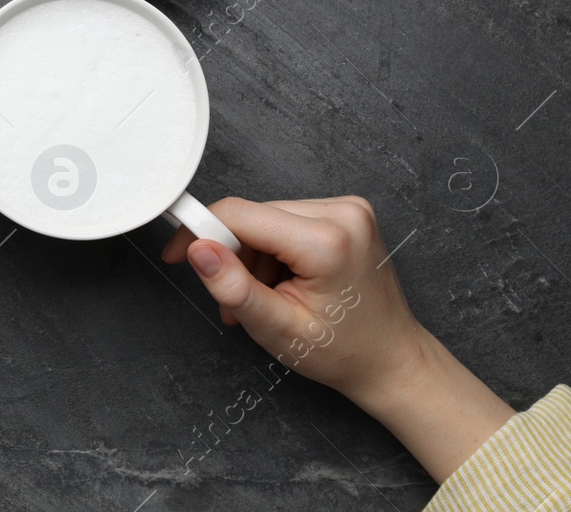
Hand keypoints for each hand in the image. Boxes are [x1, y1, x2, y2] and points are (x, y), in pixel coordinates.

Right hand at [164, 196, 513, 481]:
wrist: (392, 360)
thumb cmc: (343, 353)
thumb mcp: (278, 330)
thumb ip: (234, 288)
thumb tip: (197, 249)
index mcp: (327, 241)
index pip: (240, 214)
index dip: (200, 231)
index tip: (178, 254)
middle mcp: (342, 213)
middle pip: (253, 216)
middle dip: (234, 255)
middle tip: (236, 300)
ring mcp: (349, 209)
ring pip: (267, 218)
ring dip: (254, 256)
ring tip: (265, 298)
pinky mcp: (347, 213)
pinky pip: (288, 221)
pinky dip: (275, 251)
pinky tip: (283, 282)